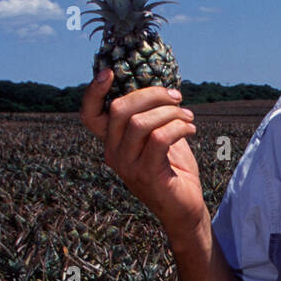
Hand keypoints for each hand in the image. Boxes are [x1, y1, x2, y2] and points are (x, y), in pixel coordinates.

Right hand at [80, 67, 207, 246]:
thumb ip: (151, 117)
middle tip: (176, 97)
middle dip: (151, 95)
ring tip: (188, 116)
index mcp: (112, 142)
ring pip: (140, 122)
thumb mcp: (158, 138)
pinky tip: (191, 128)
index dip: (94, 91)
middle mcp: (113, 154)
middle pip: (120, 109)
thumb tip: (160, 88)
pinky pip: (159, 139)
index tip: (110, 72)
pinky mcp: (146, 174)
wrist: (184, 209)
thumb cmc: (173, 170)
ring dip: (170, 112)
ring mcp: (127, 166)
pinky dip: (178, 127)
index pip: (90, 115)